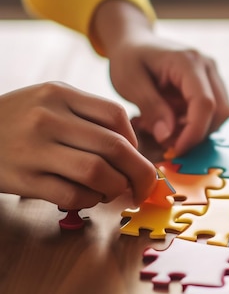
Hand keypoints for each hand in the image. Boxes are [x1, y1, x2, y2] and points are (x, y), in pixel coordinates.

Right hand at [0, 82, 155, 207]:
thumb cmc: (17, 121)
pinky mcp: (23, 178)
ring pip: (97, 172)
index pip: (115, 115)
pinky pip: (71, 194)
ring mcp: (33, 149)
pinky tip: (89, 197)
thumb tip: (133, 149)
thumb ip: (87, 116)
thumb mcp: (48, 102)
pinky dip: (89, 200)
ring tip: (115, 191)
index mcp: (59, 94)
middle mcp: (48, 117)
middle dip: (140, 172)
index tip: (135, 156)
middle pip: (114, 147)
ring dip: (116, 188)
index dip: (135, 141)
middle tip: (146, 187)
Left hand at [90, 0, 228, 154]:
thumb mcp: (130, 82)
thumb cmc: (129, 58)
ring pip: (219, 114)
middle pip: (220, 111)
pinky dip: (194, 124)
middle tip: (167, 142)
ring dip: (196, 130)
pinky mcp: (210, 84)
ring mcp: (212, 74)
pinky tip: (171, 121)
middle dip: (197, 133)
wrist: (133, 41)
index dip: (193, 132)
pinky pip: (212, 112)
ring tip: (164, 128)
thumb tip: (168, 137)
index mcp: (188, 62)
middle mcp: (207, 66)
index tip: (175, 150)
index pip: (204, 103)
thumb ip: (151, 108)